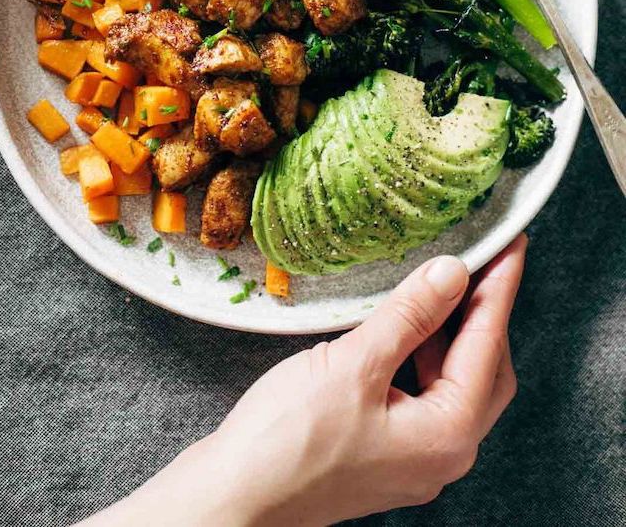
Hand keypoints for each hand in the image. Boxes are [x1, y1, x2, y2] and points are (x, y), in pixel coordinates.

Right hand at [82, 235, 525, 525]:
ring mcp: (414, 458)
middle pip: (484, 369)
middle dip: (483, 312)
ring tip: (439, 283)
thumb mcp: (354, 365)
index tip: (511, 244)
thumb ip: (409, 315)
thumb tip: (451, 273)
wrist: (232, 499)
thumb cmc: (286, 441)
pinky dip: (424, 354)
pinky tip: (402, 326)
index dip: (500, 288)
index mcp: (446, 434)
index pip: (488, 345)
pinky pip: (425, 395)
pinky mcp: (386, 453)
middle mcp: (442, 454)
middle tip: (479, 258)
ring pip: (454, 382)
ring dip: (452, 332)